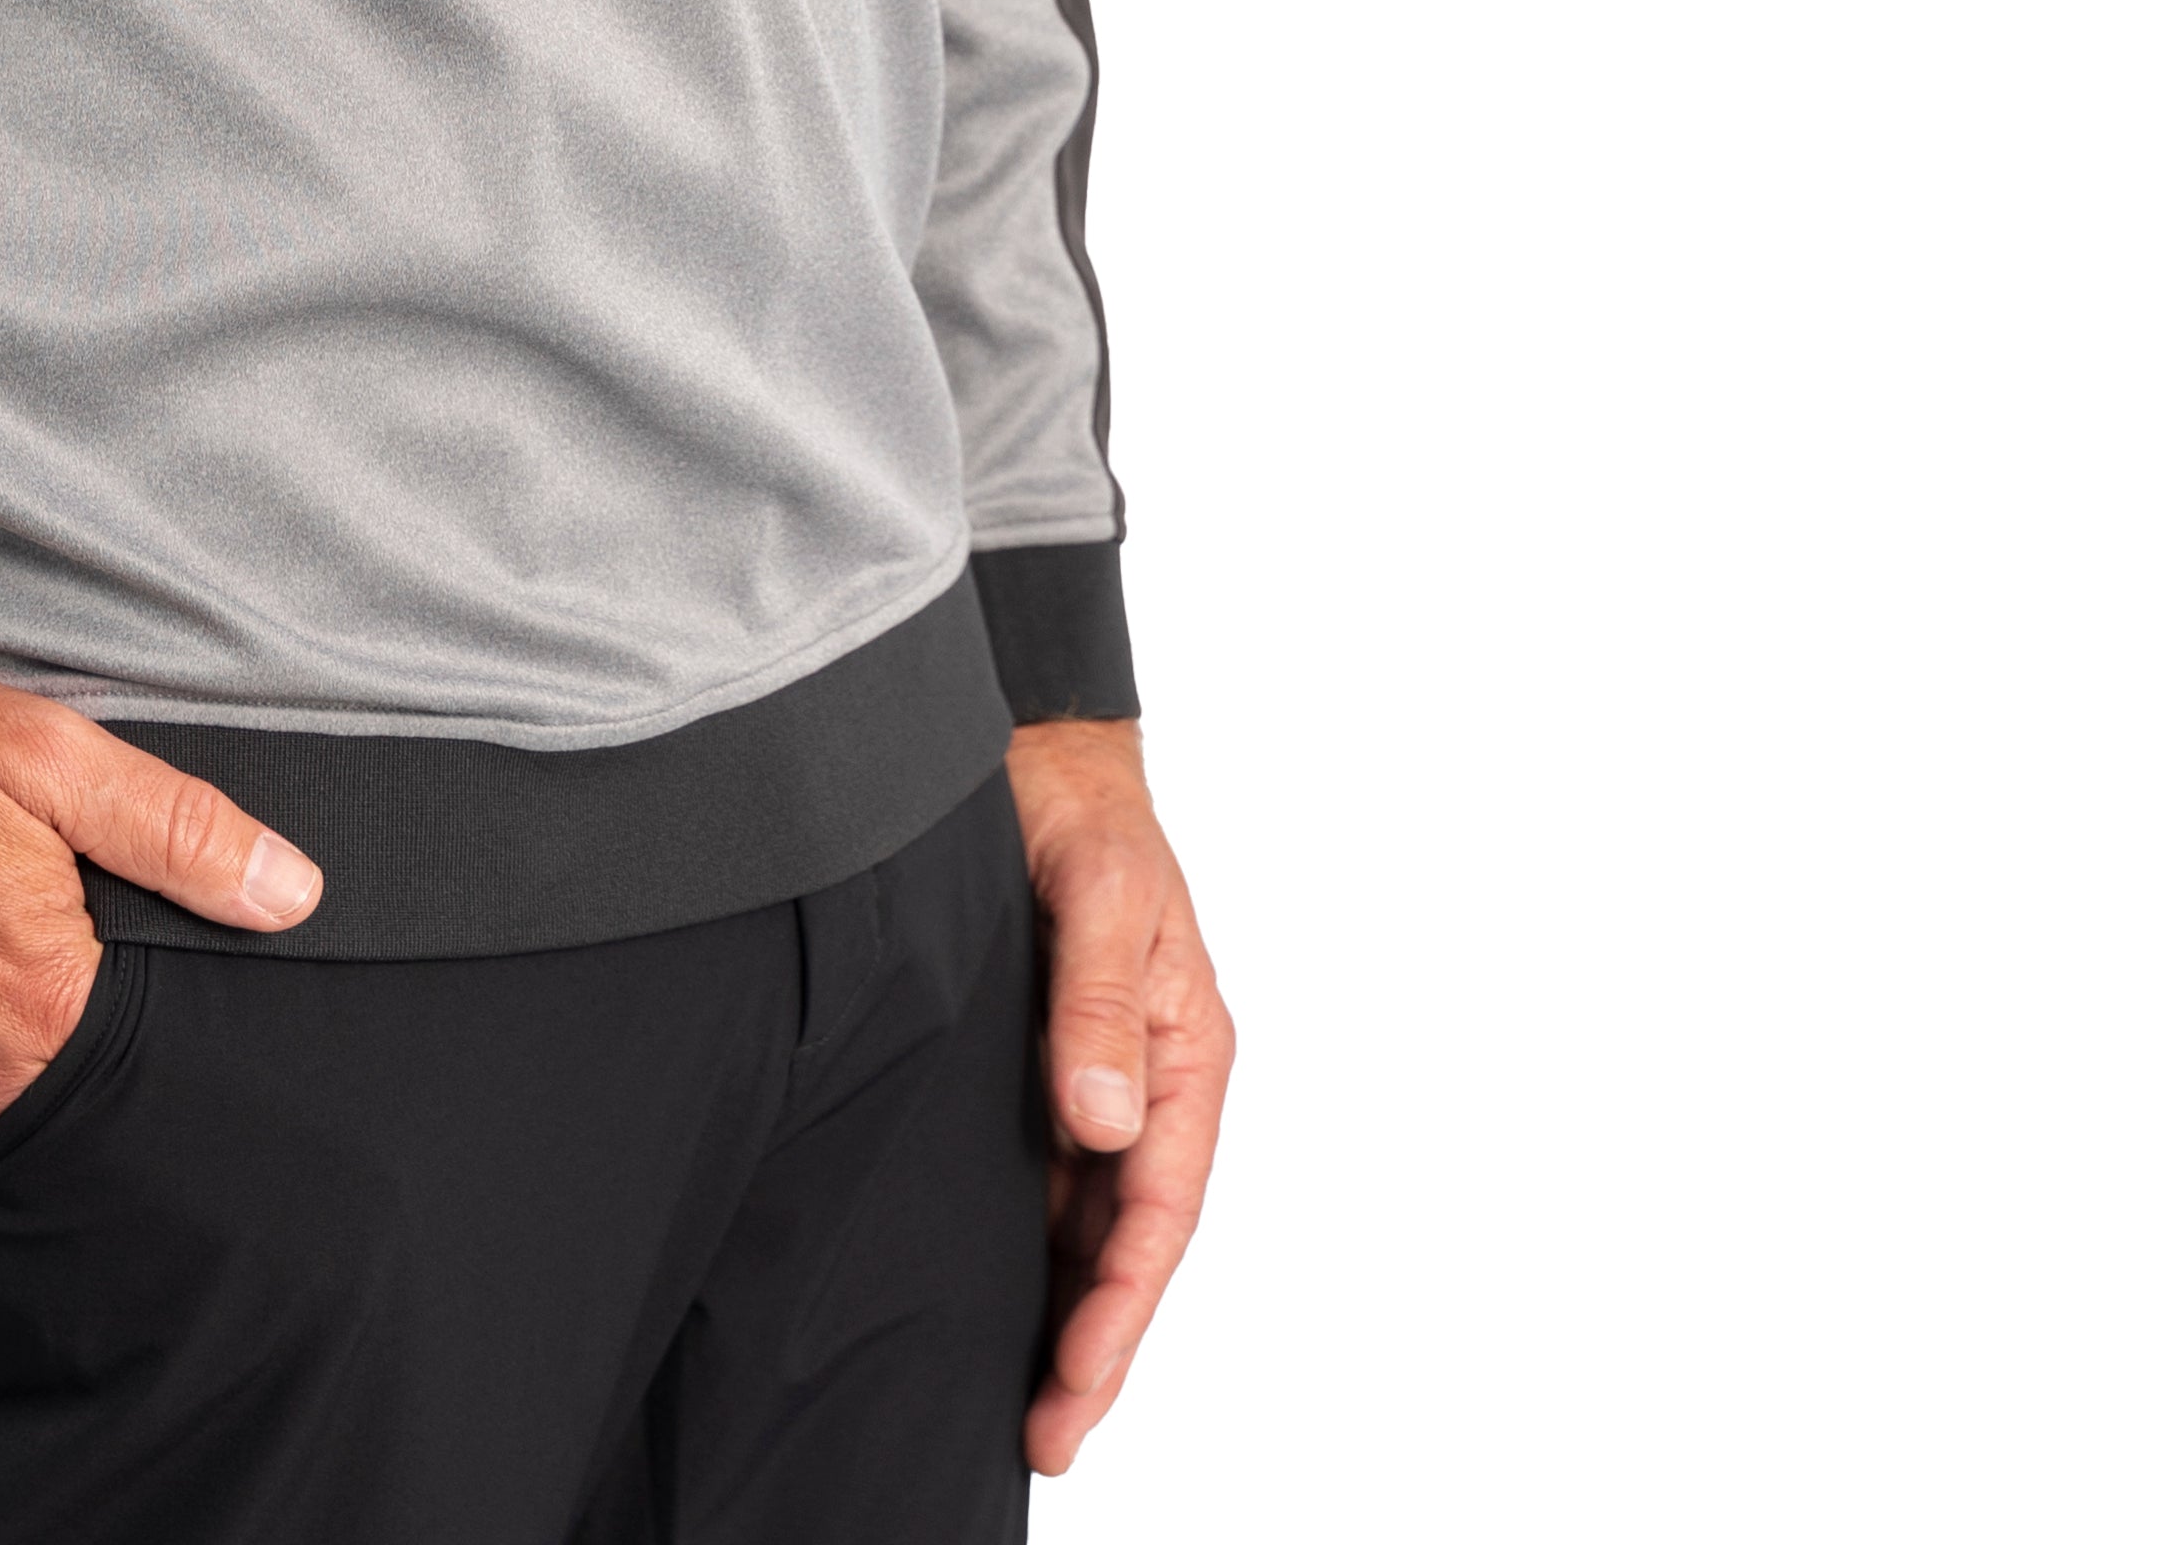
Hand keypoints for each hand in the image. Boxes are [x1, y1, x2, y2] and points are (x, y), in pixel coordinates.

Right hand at [0, 648, 323, 1166]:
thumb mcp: (48, 756)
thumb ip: (178, 831)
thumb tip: (293, 893)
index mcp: (38, 1010)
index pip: (151, 1062)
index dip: (168, 1012)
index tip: (161, 966)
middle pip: (74, 1101)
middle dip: (94, 1046)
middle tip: (80, 960)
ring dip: (18, 1068)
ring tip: (18, 985)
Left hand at [1010, 716, 1231, 1475]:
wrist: (1037, 748)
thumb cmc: (1081, 813)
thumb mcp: (1099, 896)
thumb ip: (1099, 1006)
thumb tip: (1104, 1121)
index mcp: (1187, 1053)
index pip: (1159, 1208)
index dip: (1120, 1304)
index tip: (1076, 1379)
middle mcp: (1150, 1080)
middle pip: (1129, 1239)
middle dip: (1095, 1342)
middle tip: (1045, 1435)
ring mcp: (1101, 1076)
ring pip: (1090, 1220)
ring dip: (1065, 1306)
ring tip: (1027, 1401)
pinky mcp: (1051, 1061)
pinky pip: (1054, 1175)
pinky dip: (1036, 1241)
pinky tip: (995, 1288)